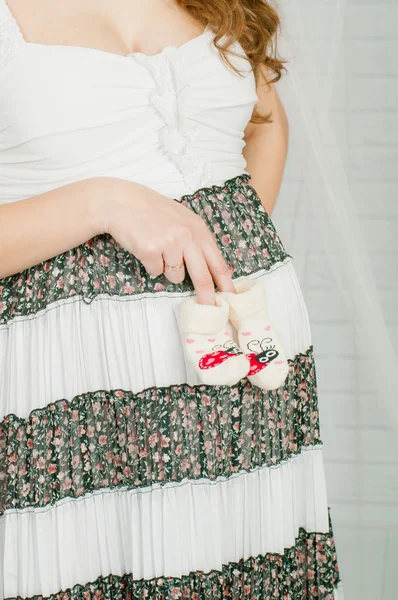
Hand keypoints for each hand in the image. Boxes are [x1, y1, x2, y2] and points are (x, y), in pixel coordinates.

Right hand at [96, 178, 235, 304]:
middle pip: (202, 276)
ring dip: (167, 269)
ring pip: (175, 276)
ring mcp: (169, 243)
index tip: (232, 298)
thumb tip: (210, 269)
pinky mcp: (150, 251)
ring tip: (158, 249)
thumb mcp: (183, 220)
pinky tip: (146, 247)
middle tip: (210, 309)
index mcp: (199, 229)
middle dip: (206, 297)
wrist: (123, 202)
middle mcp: (187, 236)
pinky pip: (155, 272)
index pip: (217, 262)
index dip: (225, 283)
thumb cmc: (153, 211)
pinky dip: (150, 265)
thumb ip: (197, 240)